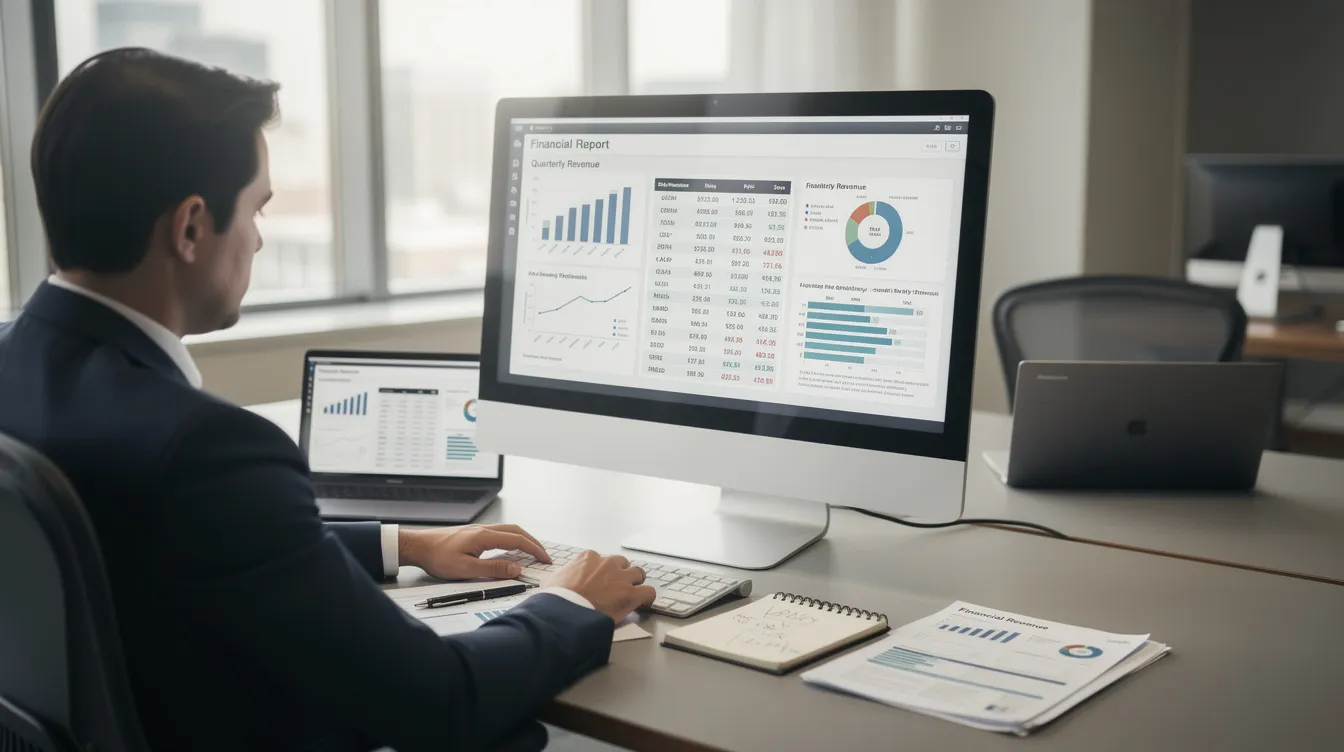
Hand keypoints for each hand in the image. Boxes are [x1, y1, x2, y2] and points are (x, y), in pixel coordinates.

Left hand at [398, 524, 550, 580]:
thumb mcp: (466, 569)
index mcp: (484, 536)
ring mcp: (478, 530)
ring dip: (522, 539)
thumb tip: (516, 569)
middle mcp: (483, 529)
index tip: (545, 558)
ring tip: (531, 551)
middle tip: (543, 554)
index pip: (518, 540)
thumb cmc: (437, 557)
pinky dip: (511, 539)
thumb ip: (493, 569)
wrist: (417, 546)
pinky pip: (499, 533)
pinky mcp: (472, 534)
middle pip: (516, 531)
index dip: (534, 549)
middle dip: (533, 542)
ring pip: (508, 530)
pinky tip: (509, 549)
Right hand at [542, 550, 656, 621]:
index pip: (600, 559)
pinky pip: (649, 591)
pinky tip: (643, 603)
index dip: (601, 572)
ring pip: (638, 573)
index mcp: (588, 557)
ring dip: (635, 583)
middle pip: (621, 563)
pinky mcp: (631, 594)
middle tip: (615, 588)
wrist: (565, 612)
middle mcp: (607, 563)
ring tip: (631, 594)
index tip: (599, 582)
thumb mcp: (550, 581)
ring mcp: (621, 578)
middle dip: (620, 574)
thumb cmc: (557, 598)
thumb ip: (558, 576)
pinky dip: (648, 597)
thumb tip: (553, 579)